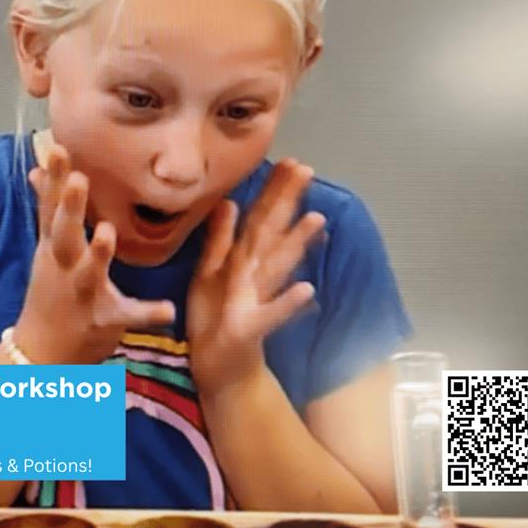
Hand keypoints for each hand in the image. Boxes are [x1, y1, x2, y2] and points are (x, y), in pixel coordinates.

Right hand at [13, 143, 175, 363]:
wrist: (39, 355)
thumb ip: (49, 210)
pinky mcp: (101, 321)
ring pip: (89, 273)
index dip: (54, 178)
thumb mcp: (45, 249)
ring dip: (97, 254)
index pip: (52, 207)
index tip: (58, 146)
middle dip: (70, 207)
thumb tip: (40, 169)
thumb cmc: (49, 293)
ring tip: (109, 232)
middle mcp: (64, 268)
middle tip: (78, 178)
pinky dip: (147, 313)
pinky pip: (127, 316)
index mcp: (54, 248)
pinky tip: (168, 309)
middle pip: (63, 233)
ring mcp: (81, 294)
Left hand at [187, 158, 326, 392]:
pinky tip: (308, 291)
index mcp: (244, 262)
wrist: (219, 367)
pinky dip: (288, 304)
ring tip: (318, 219)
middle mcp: (255, 277)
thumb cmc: (214, 319)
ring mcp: (256, 301)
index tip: (289, 160)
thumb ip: (220, 239)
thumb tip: (229, 202)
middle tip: (307, 170)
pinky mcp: (251, 329)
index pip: (259, 219)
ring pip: (277, 267)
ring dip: (297, 244)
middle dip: (287, 202)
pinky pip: (270, 315)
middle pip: (271, 233)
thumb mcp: (209, 273)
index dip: (272, 191)